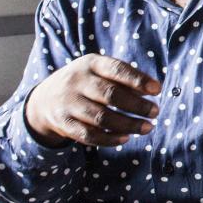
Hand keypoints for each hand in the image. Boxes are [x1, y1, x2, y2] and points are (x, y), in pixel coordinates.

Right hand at [24, 55, 161, 146]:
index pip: (116, 70)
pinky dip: (109, 139)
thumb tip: (153, 90)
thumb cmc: (86, 83)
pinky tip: (126, 138)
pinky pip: (89, 135)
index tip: (157, 90)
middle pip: (110, 95)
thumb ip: (123, 79)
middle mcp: (77, 81)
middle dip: (136, 106)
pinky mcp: (64, 123)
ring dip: (128, 125)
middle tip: (155, 112)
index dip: (138, 80)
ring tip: (147, 128)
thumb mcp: (99, 72)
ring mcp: (68, 103)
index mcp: (90, 63)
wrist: (44, 99)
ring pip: (101, 117)